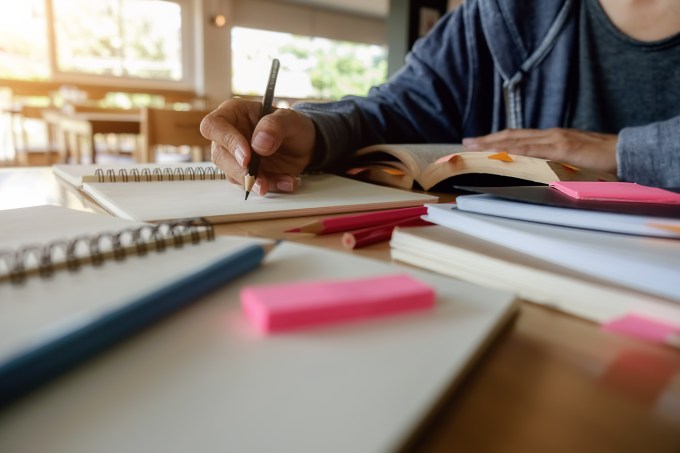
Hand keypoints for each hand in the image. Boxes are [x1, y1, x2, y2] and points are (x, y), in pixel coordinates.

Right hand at [200, 98, 315, 195]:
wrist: (305, 145)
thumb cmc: (292, 125)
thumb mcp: (290, 119)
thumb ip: (274, 126)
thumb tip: (258, 144)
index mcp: (233, 113)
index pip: (213, 126)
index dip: (227, 142)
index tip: (247, 157)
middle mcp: (229, 135)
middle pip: (219, 156)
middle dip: (241, 171)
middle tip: (262, 180)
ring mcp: (234, 157)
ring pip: (232, 175)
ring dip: (257, 182)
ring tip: (285, 180)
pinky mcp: (244, 174)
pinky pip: (250, 185)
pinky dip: (270, 186)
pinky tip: (287, 181)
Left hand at [462, 128, 618, 173]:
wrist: (626, 152)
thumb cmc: (600, 160)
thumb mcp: (570, 161)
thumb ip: (553, 164)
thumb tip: (535, 173)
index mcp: (551, 138)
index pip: (518, 137)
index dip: (496, 139)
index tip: (478, 143)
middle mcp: (550, 135)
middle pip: (512, 135)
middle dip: (487, 139)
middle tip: (466, 143)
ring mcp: (556, 140)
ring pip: (518, 140)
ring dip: (495, 143)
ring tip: (476, 147)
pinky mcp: (564, 147)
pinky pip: (535, 149)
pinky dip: (516, 150)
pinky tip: (502, 153)